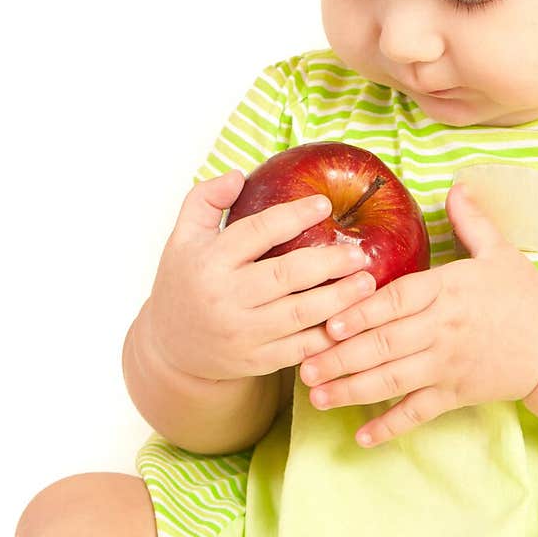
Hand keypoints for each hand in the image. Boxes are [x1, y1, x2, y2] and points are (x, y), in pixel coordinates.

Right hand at [146, 169, 377, 382]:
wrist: (170, 349)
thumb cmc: (184, 283)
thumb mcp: (183, 237)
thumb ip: (206, 199)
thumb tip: (238, 175)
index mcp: (209, 261)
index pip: (258, 231)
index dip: (294, 215)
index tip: (324, 205)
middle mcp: (225, 298)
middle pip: (286, 275)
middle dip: (329, 262)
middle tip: (359, 252)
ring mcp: (241, 333)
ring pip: (300, 314)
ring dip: (340, 298)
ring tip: (367, 282)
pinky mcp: (256, 360)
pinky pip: (300, 348)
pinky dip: (329, 335)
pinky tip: (352, 319)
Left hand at [299, 181, 537, 445]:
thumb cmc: (525, 296)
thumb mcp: (501, 252)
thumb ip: (472, 220)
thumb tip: (456, 184)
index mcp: (448, 291)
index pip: (399, 301)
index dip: (363, 312)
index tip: (331, 321)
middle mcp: (443, 330)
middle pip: (386, 345)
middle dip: (342, 356)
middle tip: (303, 364)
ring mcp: (447, 366)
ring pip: (393, 381)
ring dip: (352, 390)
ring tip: (316, 396)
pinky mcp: (455, 395)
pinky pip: (418, 413)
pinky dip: (390, 426)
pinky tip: (361, 436)